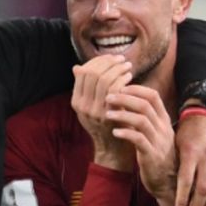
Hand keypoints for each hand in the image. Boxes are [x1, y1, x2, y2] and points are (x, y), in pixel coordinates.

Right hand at [71, 55, 133, 171]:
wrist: (112, 148)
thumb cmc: (106, 123)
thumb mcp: (90, 105)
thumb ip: (85, 88)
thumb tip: (77, 67)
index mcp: (76, 100)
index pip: (83, 72)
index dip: (97, 61)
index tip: (110, 57)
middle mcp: (82, 105)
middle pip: (93, 73)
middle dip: (109, 62)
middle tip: (121, 59)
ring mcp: (94, 111)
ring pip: (104, 79)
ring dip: (117, 69)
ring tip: (127, 66)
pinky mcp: (107, 114)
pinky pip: (114, 90)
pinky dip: (123, 80)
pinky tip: (129, 78)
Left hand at [104, 85, 177, 205]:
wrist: (168, 182)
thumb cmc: (156, 155)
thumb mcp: (153, 133)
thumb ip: (142, 118)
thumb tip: (124, 101)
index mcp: (163, 120)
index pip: (153, 96)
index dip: (135, 89)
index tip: (118, 87)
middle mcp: (163, 128)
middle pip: (146, 104)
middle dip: (125, 98)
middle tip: (107, 97)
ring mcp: (159, 141)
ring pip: (142, 120)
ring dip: (122, 114)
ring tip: (107, 113)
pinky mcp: (152, 155)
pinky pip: (139, 140)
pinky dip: (126, 133)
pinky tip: (114, 132)